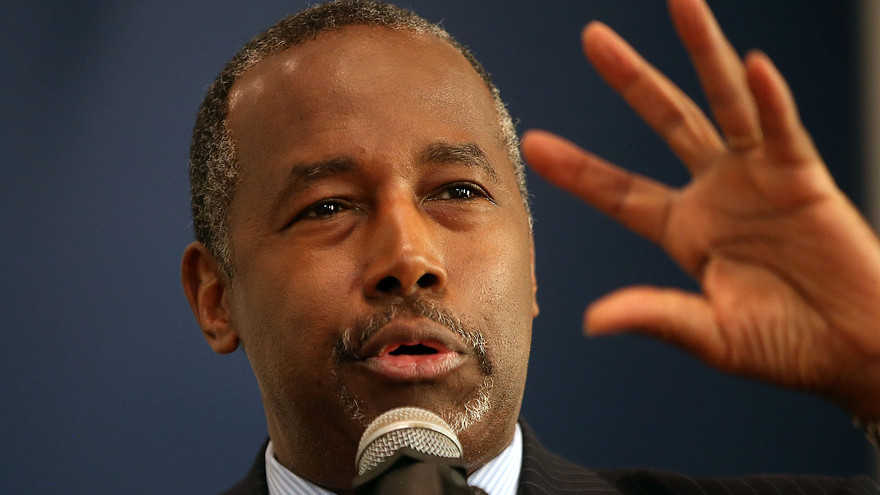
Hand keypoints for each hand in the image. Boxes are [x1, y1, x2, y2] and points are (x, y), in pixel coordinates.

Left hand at [522, 0, 879, 416]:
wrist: (856, 350)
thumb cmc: (788, 345)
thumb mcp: (709, 334)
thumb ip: (654, 316)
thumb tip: (591, 320)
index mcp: (683, 230)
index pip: (617, 190)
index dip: (577, 168)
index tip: (535, 141)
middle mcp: (715, 192)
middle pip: (665, 120)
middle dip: (629, 79)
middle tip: (594, 38)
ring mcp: (758, 177)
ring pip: (723, 102)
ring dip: (703, 51)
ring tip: (681, 4)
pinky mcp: (803, 177)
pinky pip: (783, 130)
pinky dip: (771, 100)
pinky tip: (753, 67)